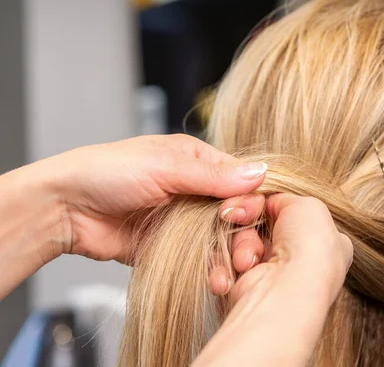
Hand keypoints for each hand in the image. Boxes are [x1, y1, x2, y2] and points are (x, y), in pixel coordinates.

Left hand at [24, 134, 266, 263]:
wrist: (65, 208)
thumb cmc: (108, 172)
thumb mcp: (164, 166)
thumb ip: (213, 176)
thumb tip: (261, 172)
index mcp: (199, 161)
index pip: (241, 181)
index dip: (250, 200)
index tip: (242, 216)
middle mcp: (197, 190)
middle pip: (237, 214)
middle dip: (245, 234)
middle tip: (246, 255)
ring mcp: (186, 221)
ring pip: (223, 239)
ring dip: (232, 255)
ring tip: (233, 272)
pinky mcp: (173, 248)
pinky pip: (202, 259)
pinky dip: (212, 270)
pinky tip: (217, 281)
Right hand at [196, 194, 352, 366]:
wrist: (285, 290)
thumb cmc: (307, 246)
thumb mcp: (308, 204)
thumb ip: (287, 197)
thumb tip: (270, 201)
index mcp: (326, 241)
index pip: (294, 215)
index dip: (275, 206)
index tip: (261, 201)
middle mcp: (304, 260)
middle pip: (262, 226)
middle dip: (247, 222)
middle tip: (240, 218)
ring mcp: (276, 276)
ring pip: (243, 243)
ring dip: (239, 245)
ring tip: (245, 260)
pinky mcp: (250, 289)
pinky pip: (227, 265)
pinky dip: (225, 266)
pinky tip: (234, 273)